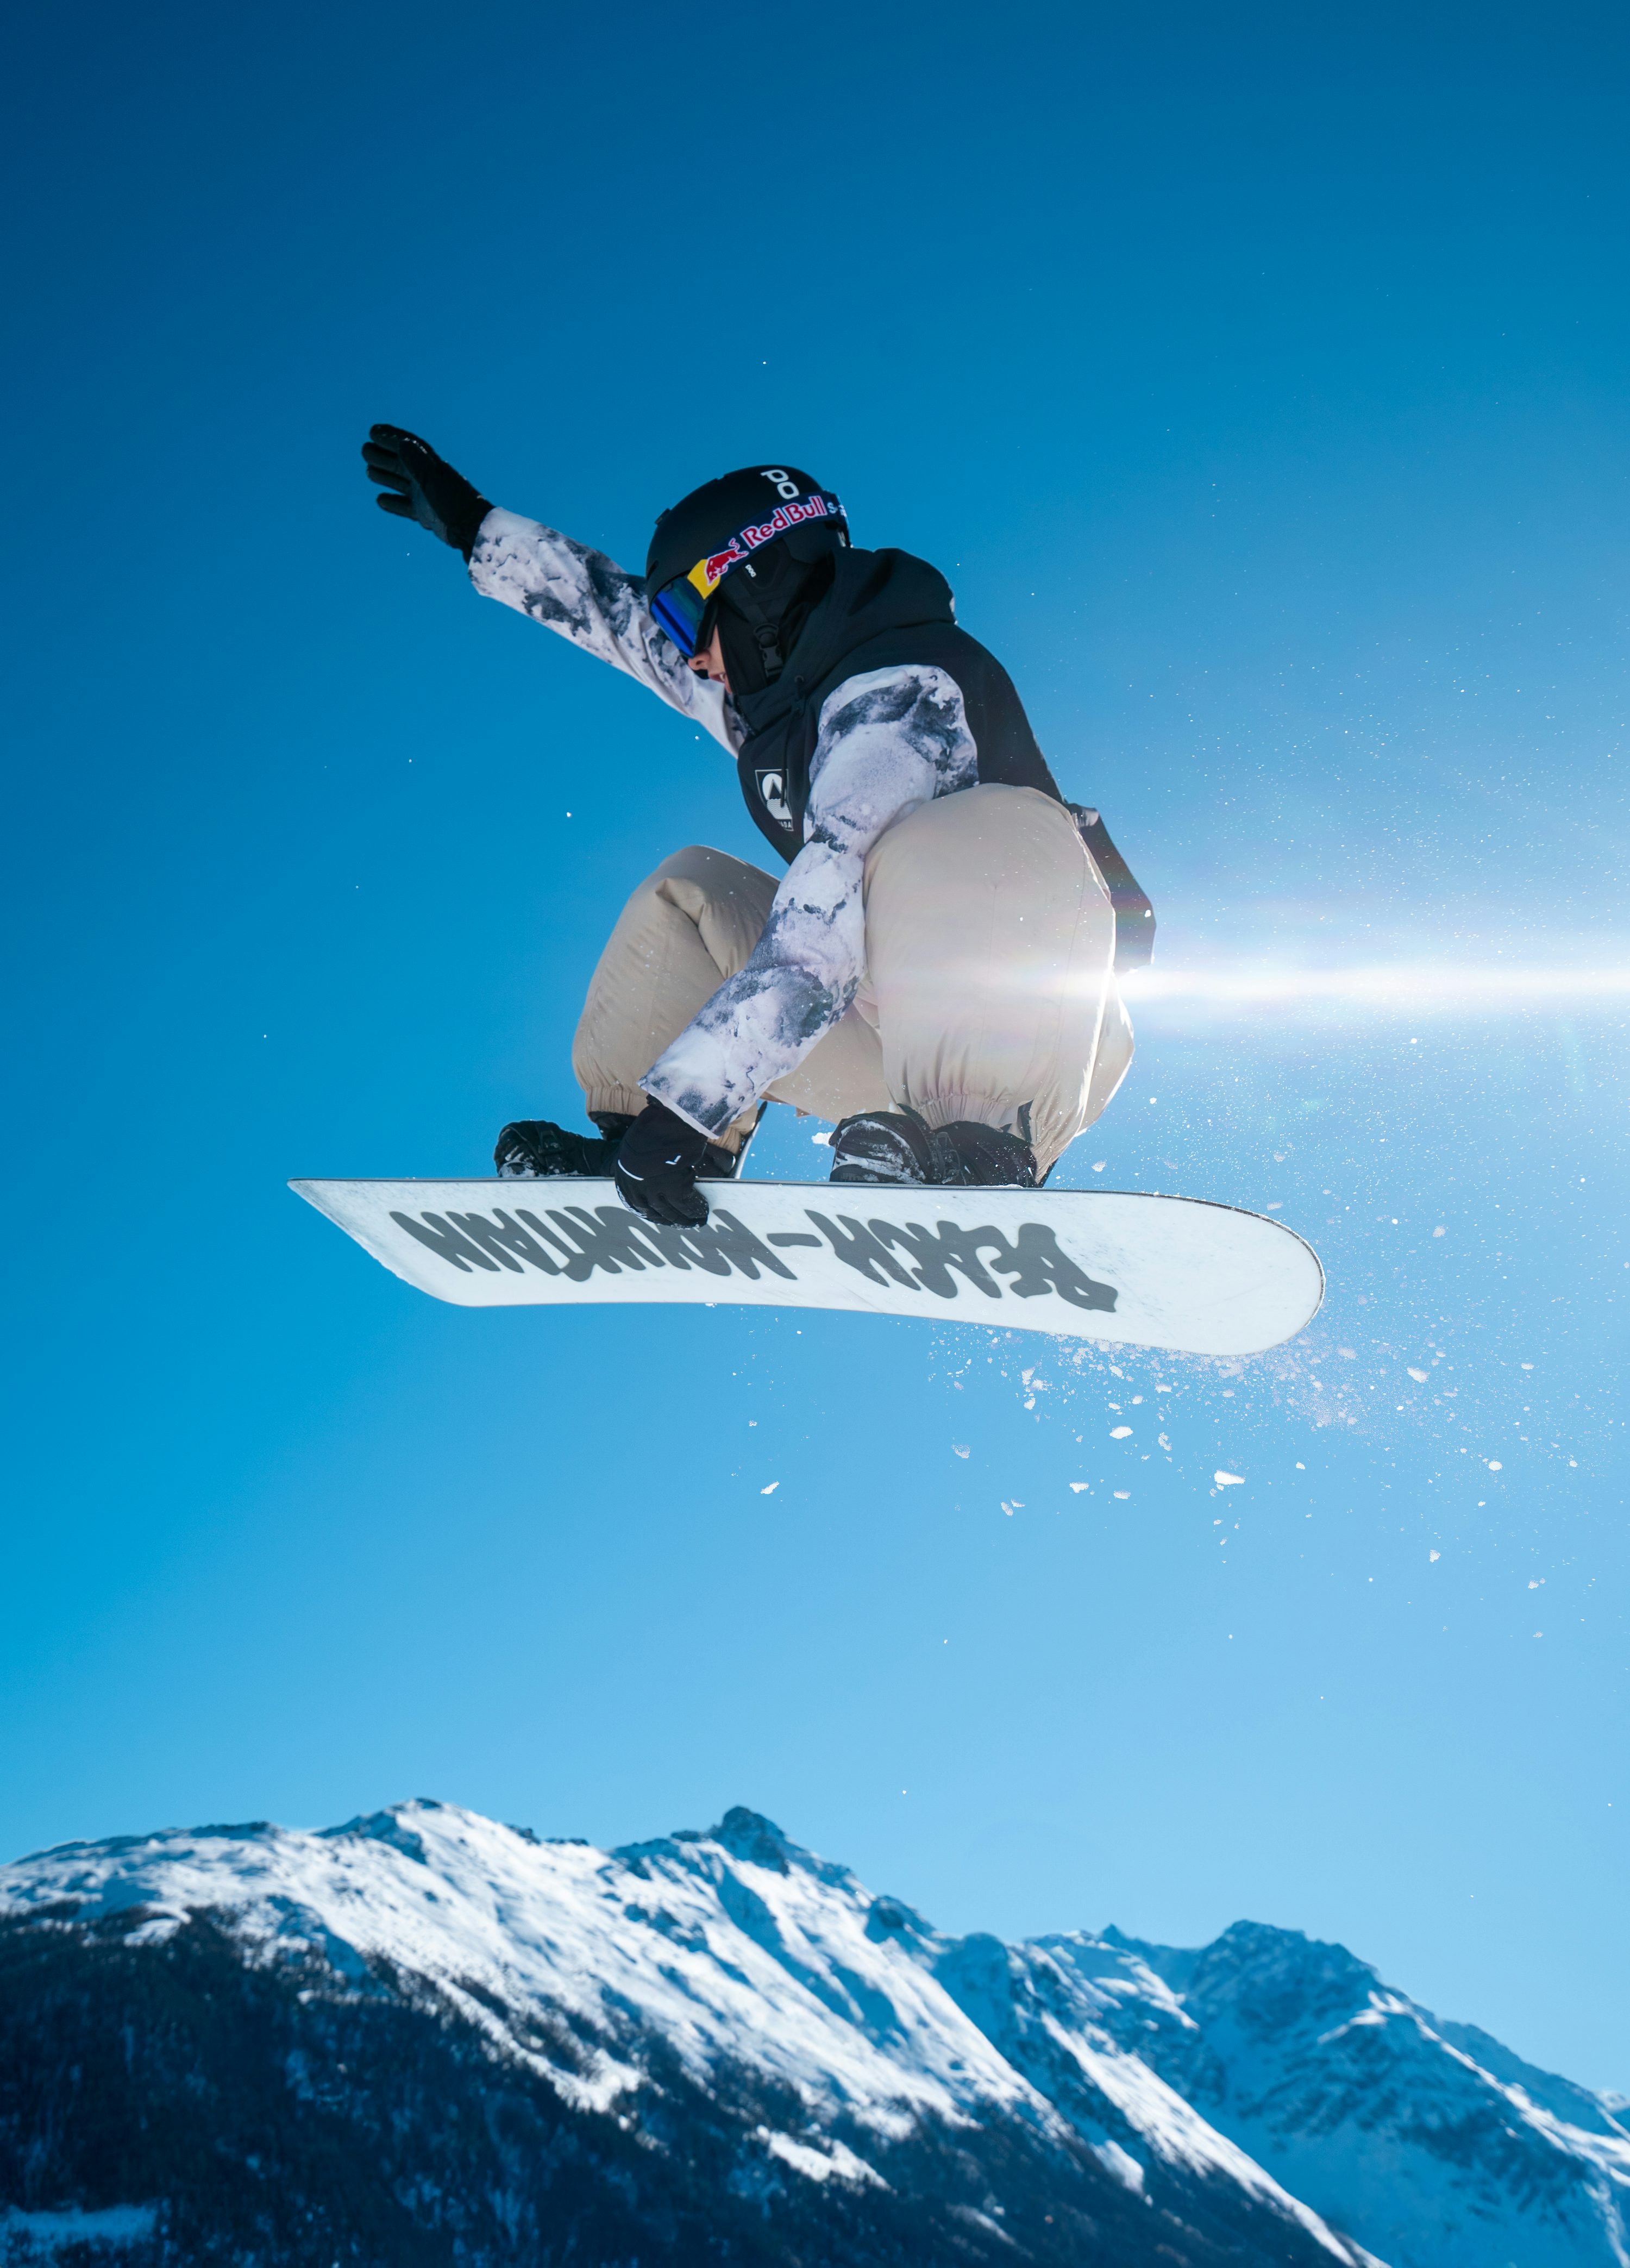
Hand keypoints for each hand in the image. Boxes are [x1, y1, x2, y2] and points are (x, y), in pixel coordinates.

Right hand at [363, 425, 491, 557]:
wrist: (471, 529)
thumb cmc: (455, 502)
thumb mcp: (434, 480)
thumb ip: (416, 462)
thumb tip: (401, 444)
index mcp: (431, 465)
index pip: (408, 446)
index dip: (390, 437)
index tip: (373, 431)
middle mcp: (427, 478)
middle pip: (401, 463)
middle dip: (382, 455)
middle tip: (364, 451)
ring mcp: (426, 496)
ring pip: (401, 483)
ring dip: (384, 476)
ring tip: (368, 471)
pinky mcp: (425, 514)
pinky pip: (405, 506)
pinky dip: (393, 503)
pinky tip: (380, 499)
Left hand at [614, 1102, 711, 1226]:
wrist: (666, 1119)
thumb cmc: (653, 1128)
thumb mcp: (636, 1148)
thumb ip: (640, 1165)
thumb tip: (652, 1173)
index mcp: (624, 1178)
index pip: (636, 1205)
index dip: (652, 1213)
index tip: (662, 1218)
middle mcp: (636, 1188)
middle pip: (654, 1212)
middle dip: (670, 1219)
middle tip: (683, 1223)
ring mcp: (654, 1190)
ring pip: (671, 1211)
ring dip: (685, 1219)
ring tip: (697, 1220)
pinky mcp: (674, 1188)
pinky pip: (687, 1204)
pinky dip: (696, 1209)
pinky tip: (703, 1210)